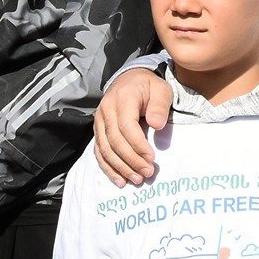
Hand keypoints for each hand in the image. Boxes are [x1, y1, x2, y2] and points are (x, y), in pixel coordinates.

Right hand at [92, 67, 170, 186]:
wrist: (130, 79)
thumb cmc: (148, 86)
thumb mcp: (161, 89)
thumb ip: (159, 106)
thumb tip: (156, 124)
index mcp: (122, 98)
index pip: (127, 127)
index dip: (138, 145)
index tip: (152, 159)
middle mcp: (106, 110)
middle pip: (115, 141)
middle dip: (131, 160)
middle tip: (147, 173)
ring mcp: (99, 121)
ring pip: (105, 149)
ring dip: (120, 167)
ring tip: (136, 179)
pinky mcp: (98, 130)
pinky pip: (99, 152)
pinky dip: (108, 167)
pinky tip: (120, 180)